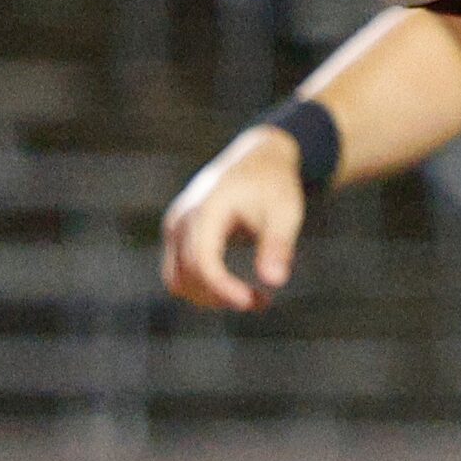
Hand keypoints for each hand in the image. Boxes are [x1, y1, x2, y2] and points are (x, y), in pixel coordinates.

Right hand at [161, 126, 309, 312]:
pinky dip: (205, 286)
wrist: (258, 158)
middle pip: (186, 276)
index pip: (202, 261)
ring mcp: (175, 227)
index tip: (251, 301)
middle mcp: (182, 219)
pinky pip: (181, 271)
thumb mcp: (285, 212)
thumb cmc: (274, 184)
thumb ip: (278, 245)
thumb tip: (275, 281)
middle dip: (221, 296)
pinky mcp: (178, 234)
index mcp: (206, 210)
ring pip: (178, 279)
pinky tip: (239, 289)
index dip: (223, 288)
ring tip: (254, 298)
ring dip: (210, 297)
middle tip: (262, 302)